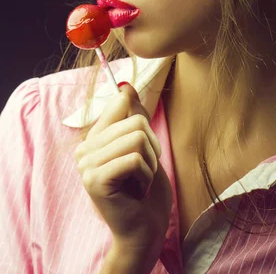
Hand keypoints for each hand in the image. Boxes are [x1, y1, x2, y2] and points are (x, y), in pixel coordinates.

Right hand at [74, 83, 172, 252]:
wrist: (146, 228)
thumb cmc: (146, 188)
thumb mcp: (144, 145)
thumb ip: (133, 115)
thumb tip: (126, 86)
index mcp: (94, 138)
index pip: (121, 103)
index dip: (141, 120)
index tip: (143, 144)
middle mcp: (84, 149)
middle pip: (136, 121)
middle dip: (152, 147)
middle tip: (144, 171)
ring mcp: (86, 165)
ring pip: (137, 138)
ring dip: (150, 163)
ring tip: (140, 181)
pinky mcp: (94, 180)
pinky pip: (134, 159)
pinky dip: (146, 176)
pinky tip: (137, 191)